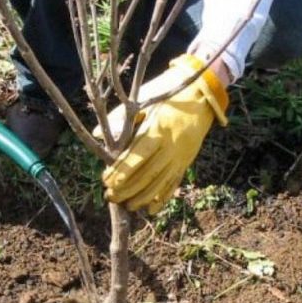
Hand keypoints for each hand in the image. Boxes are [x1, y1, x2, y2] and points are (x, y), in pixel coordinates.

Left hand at [101, 54, 228, 213]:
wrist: (203, 93)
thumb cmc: (168, 92)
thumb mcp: (145, 99)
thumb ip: (121, 117)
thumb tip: (98, 133)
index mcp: (158, 130)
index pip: (136, 156)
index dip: (121, 171)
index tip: (106, 181)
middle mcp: (170, 146)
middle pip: (146, 174)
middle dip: (127, 189)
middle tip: (110, 197)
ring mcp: (180, 156)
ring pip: (160, 183)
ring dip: (142, 197)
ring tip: (127, 206)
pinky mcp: (187, 161)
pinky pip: (175, 183)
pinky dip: (163, 198)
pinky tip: (151, 209)